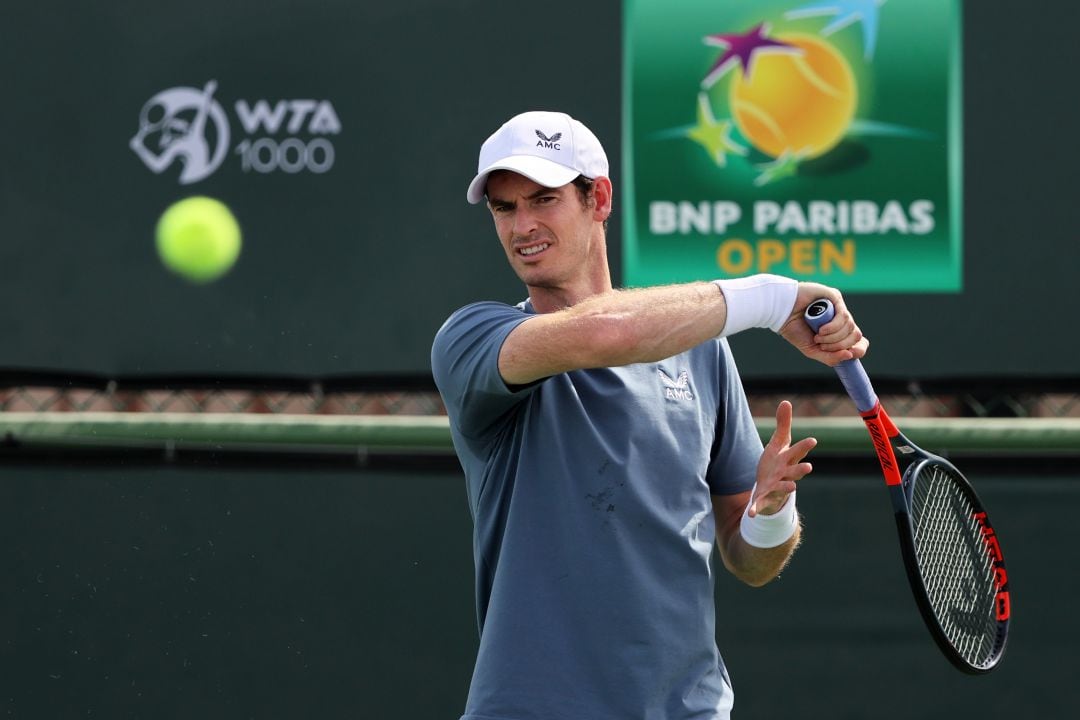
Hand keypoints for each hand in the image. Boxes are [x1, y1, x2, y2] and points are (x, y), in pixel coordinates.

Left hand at [749, 401, 814, 516]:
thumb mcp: (778, 443)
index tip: (813, 440)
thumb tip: (786, 401)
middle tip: (809, 467)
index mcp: (788, 460)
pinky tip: (750, 513)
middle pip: (795, 471)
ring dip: (787, 487)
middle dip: (801, 469)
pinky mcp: (764, 498)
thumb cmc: (777, 463)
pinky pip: (760, 504)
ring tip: (793, 487)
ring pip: (783, 487)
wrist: (770, 488)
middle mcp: (785, 474)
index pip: (798, 452)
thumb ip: (783, 424)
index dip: (804, 446)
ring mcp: (776, 487)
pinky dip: (756, 509)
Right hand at [777, 282, 868, 366]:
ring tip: (818, 336)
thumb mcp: (812, 350)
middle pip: (856, 335)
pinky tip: (821, 330)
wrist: (780, 313)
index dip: (859, 349)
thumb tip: (849, 355)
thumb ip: (830, 357)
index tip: (850, 354)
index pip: (859, 340)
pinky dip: (833, 328)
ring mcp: (838, 307)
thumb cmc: (794, 330)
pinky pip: (844, 316)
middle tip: (822, 344)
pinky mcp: (835, 297)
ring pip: (851, 327)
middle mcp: (840, 318)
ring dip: (833, 337)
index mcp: (837, 330)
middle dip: (840, 345)